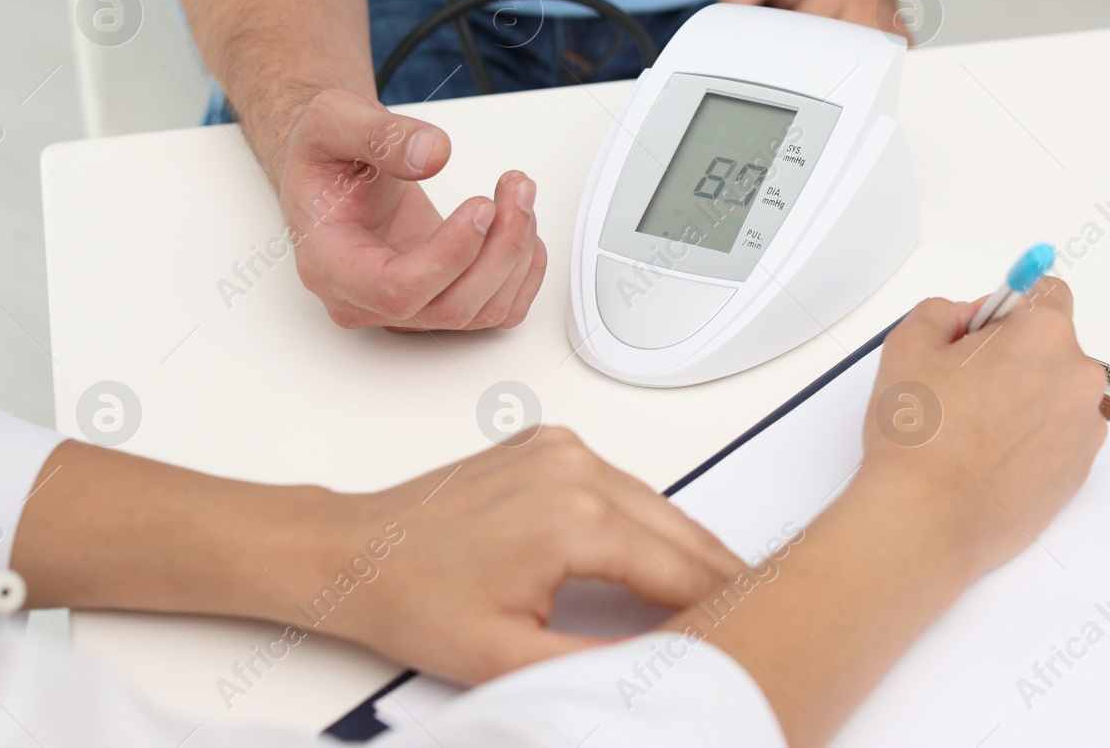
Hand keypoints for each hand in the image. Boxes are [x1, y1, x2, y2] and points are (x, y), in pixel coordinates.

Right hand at [278, 88, 546, 329]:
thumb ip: (380, 135)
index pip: (395, 290)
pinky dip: (524, 272)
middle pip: (449, 307)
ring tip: (519, 193)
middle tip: (516, 189)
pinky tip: (520, 227)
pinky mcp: (440, 299)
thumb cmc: (325, 155)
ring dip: (517, 254)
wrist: (336, 168)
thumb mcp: (334, 119)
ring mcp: (406, 306)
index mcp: (329, 264)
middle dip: (499, 249)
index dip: (449, 256)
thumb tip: (432, 154)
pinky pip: (497, 310)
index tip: (481, 206)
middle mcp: (366, 299)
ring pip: (481, 312)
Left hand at [330, 428, 744, 683]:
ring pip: (656, 502)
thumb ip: (598, 665)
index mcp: (575, 520)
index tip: (751, 630)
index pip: (681, 570)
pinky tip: (655, 552)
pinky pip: (622, 482)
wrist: (357, 552)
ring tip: (712, 590)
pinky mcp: (550, 442)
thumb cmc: (415, 599)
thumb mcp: (511, 659)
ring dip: (684, 546)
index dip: (722, 605)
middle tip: (751, 613)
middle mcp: (576, 469)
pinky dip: (645, 517)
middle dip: (718, 574)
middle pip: (680, 530)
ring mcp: (563, 448)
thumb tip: (663, 667)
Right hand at [861, 281, 1107, 578]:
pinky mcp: (1079, 472)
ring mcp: (1084, 429)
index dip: (1007, 309)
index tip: (986, 329)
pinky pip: (1058, 437)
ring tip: (971, 429)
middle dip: (1014, 356)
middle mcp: (1077, 378)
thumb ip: (943, 312)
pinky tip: (987, 457)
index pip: (1046, 292)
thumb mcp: (908, 344)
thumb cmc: (920, 439)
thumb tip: (965, 318)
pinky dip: (1030, 440)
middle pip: (1051, 346)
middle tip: (964, 385)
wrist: (926, 519)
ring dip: (1024, 400)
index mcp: (1043, 335)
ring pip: (1055, 394)